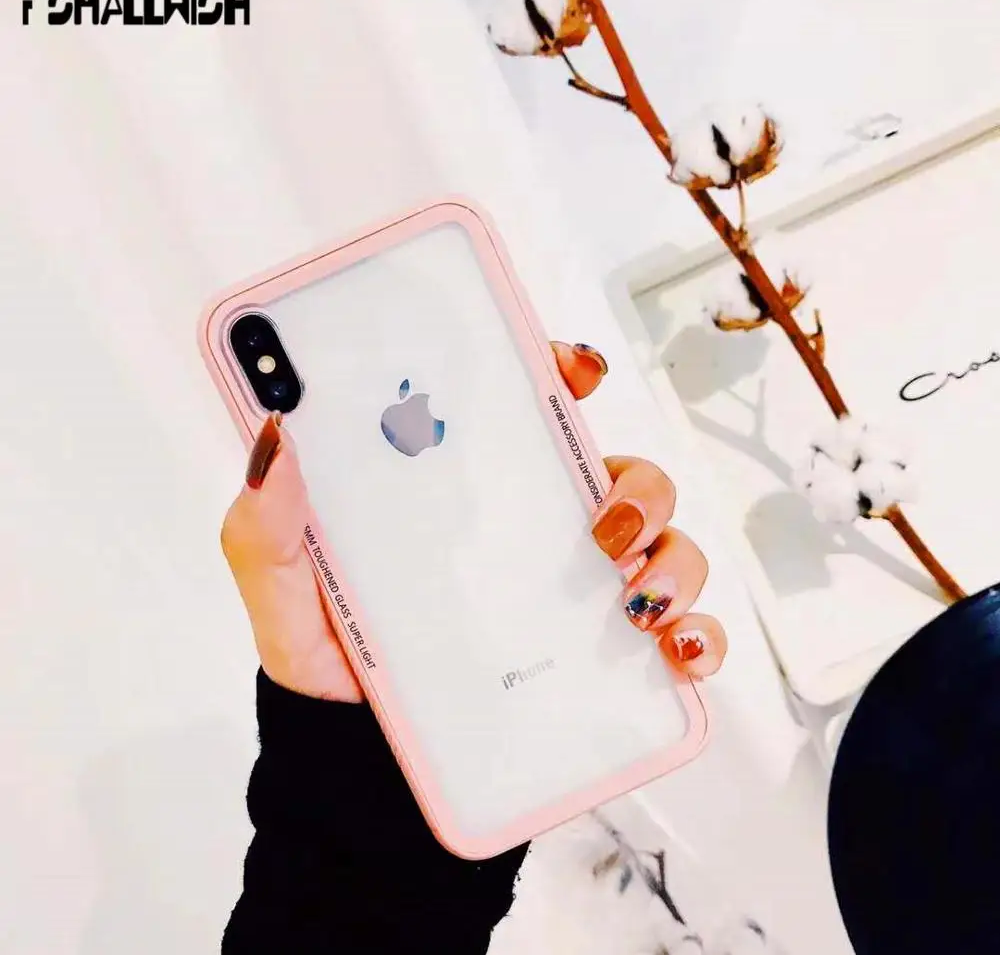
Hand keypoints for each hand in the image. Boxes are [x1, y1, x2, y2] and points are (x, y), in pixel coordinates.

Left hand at [221, 342, 726, 700]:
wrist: (360, 763)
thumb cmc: (332, 658)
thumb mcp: (286, 585)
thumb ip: (267, 520)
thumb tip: (276, 433)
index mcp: (475, 494)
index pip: (534, 413)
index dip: (564, 374)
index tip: (575, 369)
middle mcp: (539, 533)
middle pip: (623, 476)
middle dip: (638, 485)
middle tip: (602, 527)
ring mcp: (579, 597)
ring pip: (666, 546)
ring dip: (674, 560)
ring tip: (635, 602)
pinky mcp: (605, 662)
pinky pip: (680, 636)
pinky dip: (697, 637)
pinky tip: (675, 654)